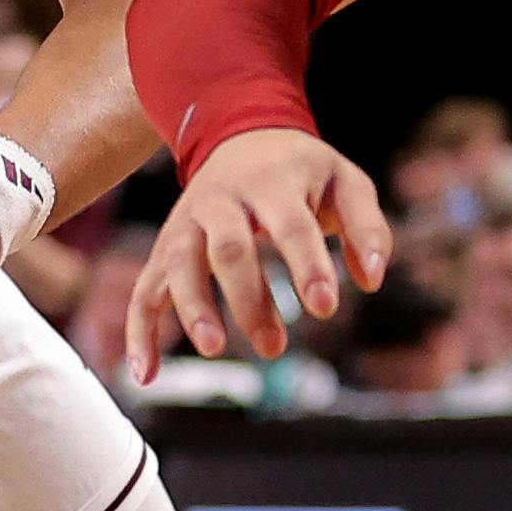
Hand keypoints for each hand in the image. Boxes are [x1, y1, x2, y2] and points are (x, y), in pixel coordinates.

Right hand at [127, 129, 389, 375]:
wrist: (241, 135)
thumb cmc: (302, 172)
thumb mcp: (345, 182)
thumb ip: (367, 228)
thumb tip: (371, 280)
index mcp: (273, 182)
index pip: (291, 225)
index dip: (307, 266)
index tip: (325, 307)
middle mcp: (222, 201)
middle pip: (229, 249)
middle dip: (250, 298)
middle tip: (275, 347)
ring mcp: (188, 223)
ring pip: (180, 265)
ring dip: (193, 308)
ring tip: (216, 349)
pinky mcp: (166, 247)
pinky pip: (145, 289)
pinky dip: (140, 332)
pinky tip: (146, 375)